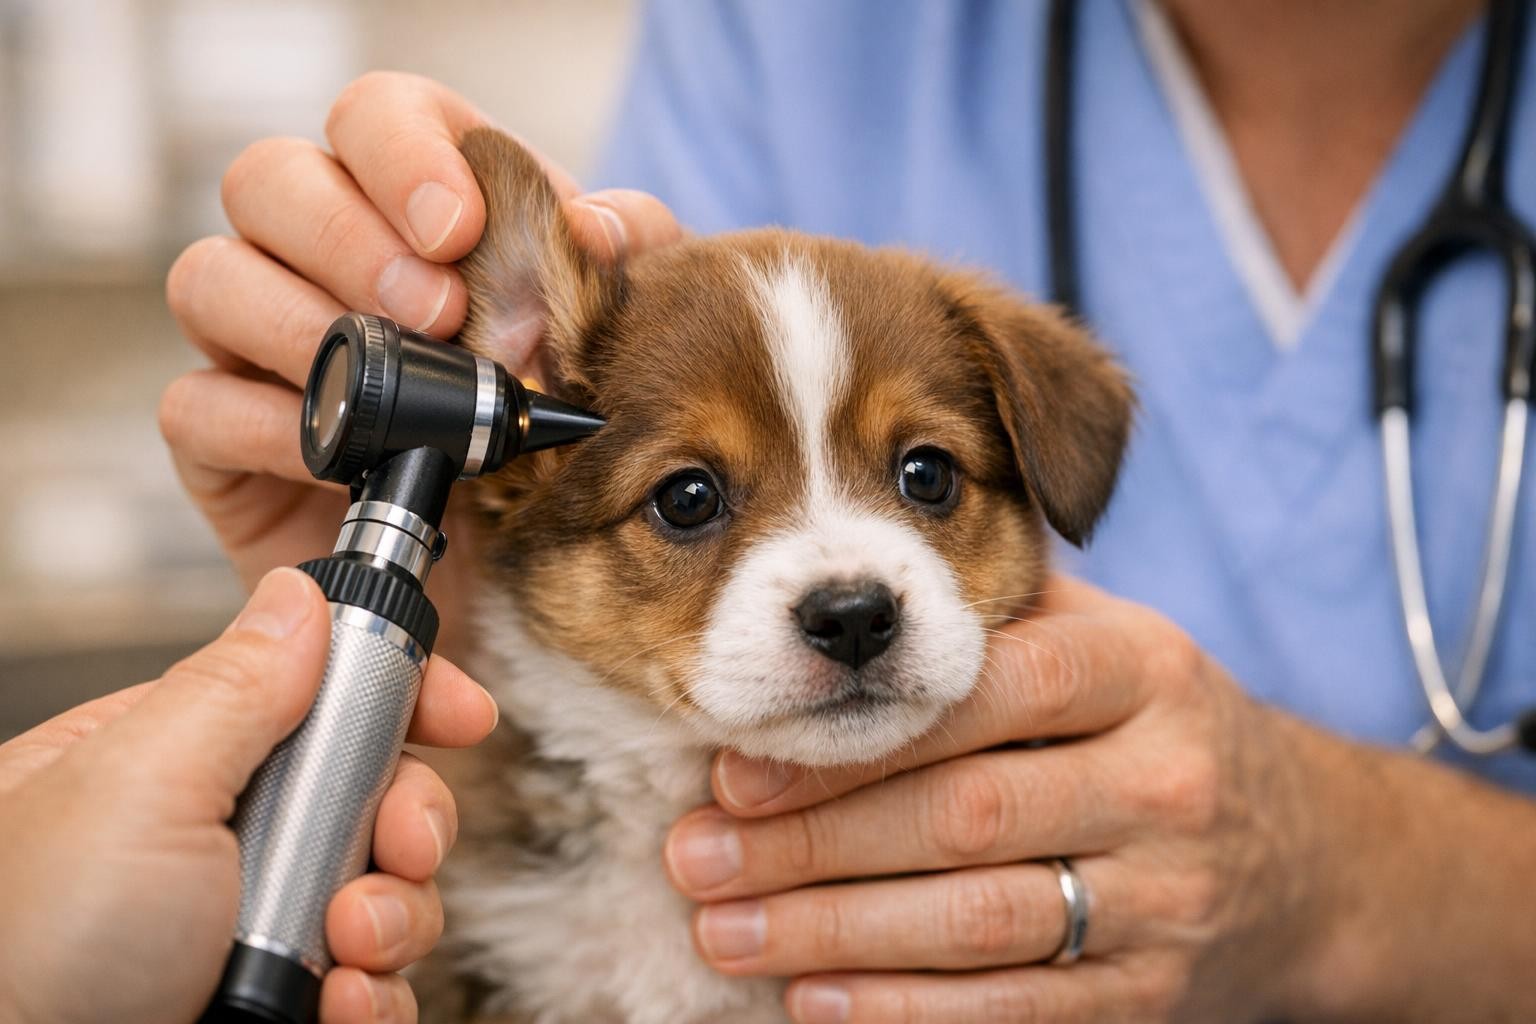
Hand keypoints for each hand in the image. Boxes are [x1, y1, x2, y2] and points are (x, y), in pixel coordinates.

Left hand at [0, 568, 498, 1023]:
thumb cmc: (27, 955)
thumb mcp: (137, 787)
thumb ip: (235, 685)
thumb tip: (300, 596)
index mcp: (170, 763)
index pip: (313, 696)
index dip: (399, 698)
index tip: (461, 714)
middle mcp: (218, 844)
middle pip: (374, 796)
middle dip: (405, 823)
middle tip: (397, 847)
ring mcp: (252, 930)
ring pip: (389, 893)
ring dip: (391, 919)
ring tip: (343, 948)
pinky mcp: (283, 1003)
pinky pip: (378, 983)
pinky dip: (375, 996)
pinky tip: (337, 1004)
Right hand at [161, 71, 680, 661]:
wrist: (499, 571)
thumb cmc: (548, 431)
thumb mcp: (613, 336)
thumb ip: (627, 261)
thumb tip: (595, 225)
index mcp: (412, 203)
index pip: (374, 117)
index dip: (404, 155)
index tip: (459, 228)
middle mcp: (316, 252)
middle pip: (269, 178)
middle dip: (349, 238)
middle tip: (436, 314)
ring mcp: (255, 340)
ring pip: (211, 277)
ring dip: (301, 324)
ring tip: (394, 389)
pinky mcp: (220, 434)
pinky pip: (197, 405)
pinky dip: (270, 429)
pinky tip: (343, 460)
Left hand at [664, 576, 1335, 1022]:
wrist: (1305, 856)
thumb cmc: (1156, 726)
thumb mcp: (1110, 642)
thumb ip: (995, 618)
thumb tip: (819, 624)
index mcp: (1144, 669)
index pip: (987, 690)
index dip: (856, 736)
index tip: (735, 767)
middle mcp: (1166, 779)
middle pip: (964, 815)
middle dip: (812, 843)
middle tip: (695, 859)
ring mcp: (1169, 897)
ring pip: (977, 921)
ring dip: (834, 934)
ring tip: (723, 932)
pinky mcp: (1154, 996)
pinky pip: (1017, 1010)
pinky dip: (905, 1011)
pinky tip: (813, 1001)